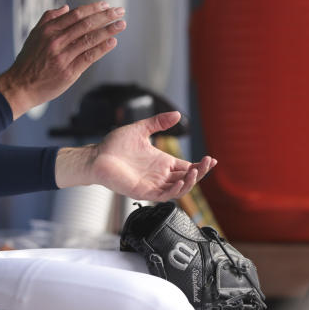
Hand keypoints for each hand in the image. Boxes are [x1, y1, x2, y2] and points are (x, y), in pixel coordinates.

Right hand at [0, 2, 125, 117]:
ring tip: (121, 24)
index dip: (93, 8)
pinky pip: (89, 57)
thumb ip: (49, 19)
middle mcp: (56, 41)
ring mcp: (63, 56)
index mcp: (48, 30)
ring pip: (90, 39)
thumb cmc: (28, 61)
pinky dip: (102, 48)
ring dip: (108, 30)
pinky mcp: (69, 72)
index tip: (106, 5)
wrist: (20, 86)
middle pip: (86, 24)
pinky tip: (112, 42)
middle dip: (106, 16)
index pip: (76, 15)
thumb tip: (67, 7)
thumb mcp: (34, 35)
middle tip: (120, 11)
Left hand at [57, 111, 215, 200]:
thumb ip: (158, 123)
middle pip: (186, 178)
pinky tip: (182, 180)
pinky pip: (163, 195)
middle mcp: (159, 175)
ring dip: (190, 182)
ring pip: (178, 189)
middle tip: (208, 162)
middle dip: (200, 172)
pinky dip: (175, 189)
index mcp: (161, 162)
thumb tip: (177, 114)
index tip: (212, 159)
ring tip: (196, 171)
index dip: (199, 165)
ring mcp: (152, 185)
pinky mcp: (143, 192)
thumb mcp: (140, 129)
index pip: (186, 167)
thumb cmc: (115, 145)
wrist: (96, 156)